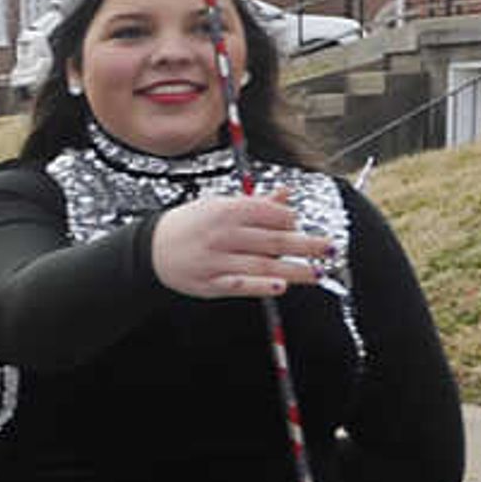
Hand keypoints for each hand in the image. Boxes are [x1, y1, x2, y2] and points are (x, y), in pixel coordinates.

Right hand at [146, 186, 334, 301]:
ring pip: (263, 265)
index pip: (270, 215)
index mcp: (227, 211)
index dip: (291, 220)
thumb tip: (286, 195)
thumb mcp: (218, 206)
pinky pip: (241, 285)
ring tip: (317, 272)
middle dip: (306, 245)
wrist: (150, 249)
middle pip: (274, 240)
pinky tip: (281, 286)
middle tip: (330, 249)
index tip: (299, 225)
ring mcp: (216, 260)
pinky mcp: (210, 283)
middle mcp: (223, 235)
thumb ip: (255, 204)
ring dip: (294, 269)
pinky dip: (262, 286)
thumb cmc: (189, 225)